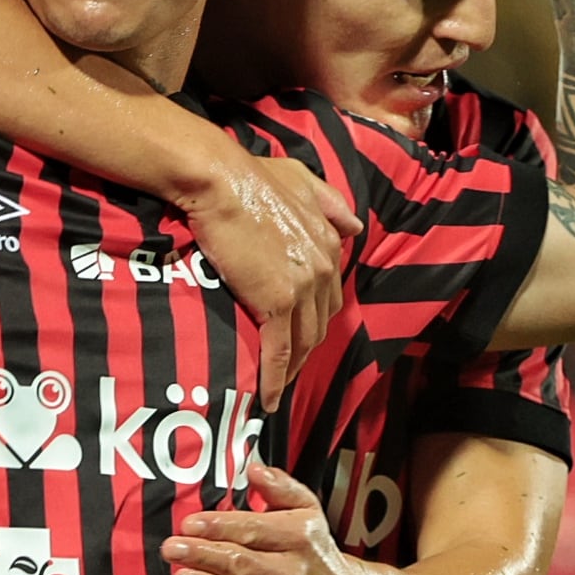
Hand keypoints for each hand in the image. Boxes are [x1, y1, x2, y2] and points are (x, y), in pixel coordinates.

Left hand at [164, 461, 368, 574]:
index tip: (190, 523)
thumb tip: (254, 469)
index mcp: (299, 538)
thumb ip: (281, 487)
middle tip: (171, 548)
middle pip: (241, 563)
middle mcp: (293, 574)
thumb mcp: (307, 511)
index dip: (219, 526)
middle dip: (203, 555)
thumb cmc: (313, 552)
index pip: (253, 530)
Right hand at [184, 149, 359, 413]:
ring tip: (277, 385)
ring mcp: (303, 287)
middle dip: (306, 348)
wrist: (220, 181)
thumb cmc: (252, 175)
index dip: (316, 317)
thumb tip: (354, 227)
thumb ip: (331, 202)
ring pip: (303, 342)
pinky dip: (275, 378)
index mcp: (328, 242)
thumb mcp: (301, 178)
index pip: (330, 293)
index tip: (301, 331)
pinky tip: (267, 398)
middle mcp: (323, 267)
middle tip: (288, 365)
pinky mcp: (276, 302)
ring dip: (292, 368)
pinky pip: (278, 351)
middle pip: (320, 323)